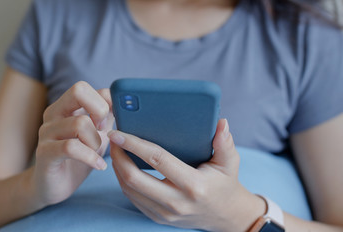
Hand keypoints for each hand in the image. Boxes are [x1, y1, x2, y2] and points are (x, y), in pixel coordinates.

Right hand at [32, 81, 113, 206]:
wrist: (53, 186)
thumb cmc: (78, 158)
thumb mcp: (97, 134)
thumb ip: (106, 117)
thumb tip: (123, 102)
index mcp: (65, 106)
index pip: (85, 87)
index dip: (105, 100)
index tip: (112, 119)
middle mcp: (53, 114)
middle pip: (78, 90)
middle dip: (100, 109)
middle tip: (104, 130)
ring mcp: (46, 132)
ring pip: (80, 123)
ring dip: (96, 141)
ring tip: (97, 153)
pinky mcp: (44, 153)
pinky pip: (71, 148)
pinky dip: (91, 157)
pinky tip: (99, 165)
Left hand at [109, 119, 265, 231]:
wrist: (225, 216)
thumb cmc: (225, 184)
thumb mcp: (230, 163)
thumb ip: (225, 142)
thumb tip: (221, 122)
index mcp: (194, 185)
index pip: (157, 160)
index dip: (134, 145)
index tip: (119, 133)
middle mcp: (177, 202)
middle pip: (134, 178)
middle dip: (118, 156)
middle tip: (113, 138)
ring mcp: (165, 214)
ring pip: (129, 190)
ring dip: (117, 168)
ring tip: (115, 149)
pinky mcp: (158, 218)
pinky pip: (133, 199)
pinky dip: (123, 180)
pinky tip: (123, 165)